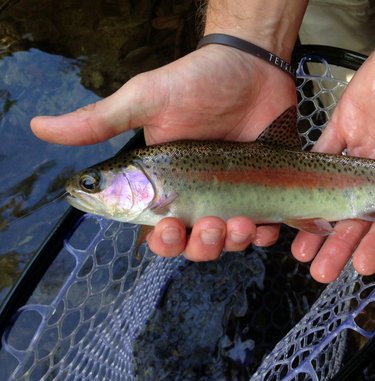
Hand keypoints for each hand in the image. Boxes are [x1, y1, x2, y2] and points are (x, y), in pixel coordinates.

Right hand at [31, 45, 296, 259]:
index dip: (161, 240)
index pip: (155, 229)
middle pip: (192, 244)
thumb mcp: (146, 100)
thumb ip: (100, 122)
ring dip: (230, 242)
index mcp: (163, 184)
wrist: (251, 68)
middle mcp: (195, 196)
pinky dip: (262, 235)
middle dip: (199, 245)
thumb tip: (38, 128)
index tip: (168, 226)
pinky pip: (261, 230)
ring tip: (240, 223)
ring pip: (225, 242)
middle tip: (209, 226)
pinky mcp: (260, 193)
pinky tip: (263, 226)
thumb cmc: (196, 83)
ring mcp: (230, 196)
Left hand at [292, 11, 374, 281]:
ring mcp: (365, 146)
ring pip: (334, 188)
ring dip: (317, 215)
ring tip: (299, 246)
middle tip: (317, 270)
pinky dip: (307, 168)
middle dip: (339, 242)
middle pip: (358, 214)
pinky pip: (323, 148)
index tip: (359, 269)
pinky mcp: (347, 121)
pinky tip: (290, 191)